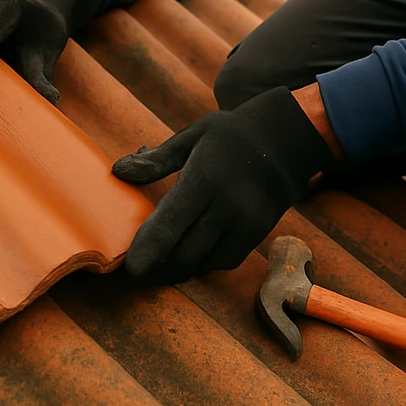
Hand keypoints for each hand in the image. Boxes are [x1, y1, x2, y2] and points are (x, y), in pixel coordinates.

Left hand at [112, 87, 334, 283]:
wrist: (285, 140)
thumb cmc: (230, 135)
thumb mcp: (193, 135)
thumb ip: (157, 159)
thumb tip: (119, 171)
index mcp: (204, 178)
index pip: (169, 225)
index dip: (147, 251)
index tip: (131, 267)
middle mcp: (226, 205)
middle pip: (184, 253)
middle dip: (157, 268)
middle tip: (139, 271)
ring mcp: (245, 222)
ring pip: (203, 263)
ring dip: (178, 270)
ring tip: (158, 269)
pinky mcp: (257, 233)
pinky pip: (224, 261)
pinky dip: (203, 264)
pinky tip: (188, 258)